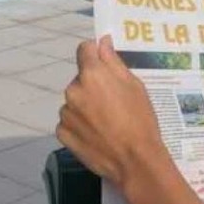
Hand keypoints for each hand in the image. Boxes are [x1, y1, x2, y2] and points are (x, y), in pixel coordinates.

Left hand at [56, 37, 203, 203]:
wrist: (134, 160)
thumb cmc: (140, 119)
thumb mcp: (134, 86)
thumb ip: (114, 62)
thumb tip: (103, 42)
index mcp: (92, 74)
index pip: (84, 49)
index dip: (95, 54)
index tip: (104, 64)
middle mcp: (73, 90)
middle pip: (81, 78)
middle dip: (93, 84)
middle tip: (112, 102)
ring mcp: (65, 113)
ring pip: (74, 101)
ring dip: (85, 105)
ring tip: (106, 122)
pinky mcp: (62, 132)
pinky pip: (69, 121)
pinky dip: (79, 124)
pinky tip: (96, 134)